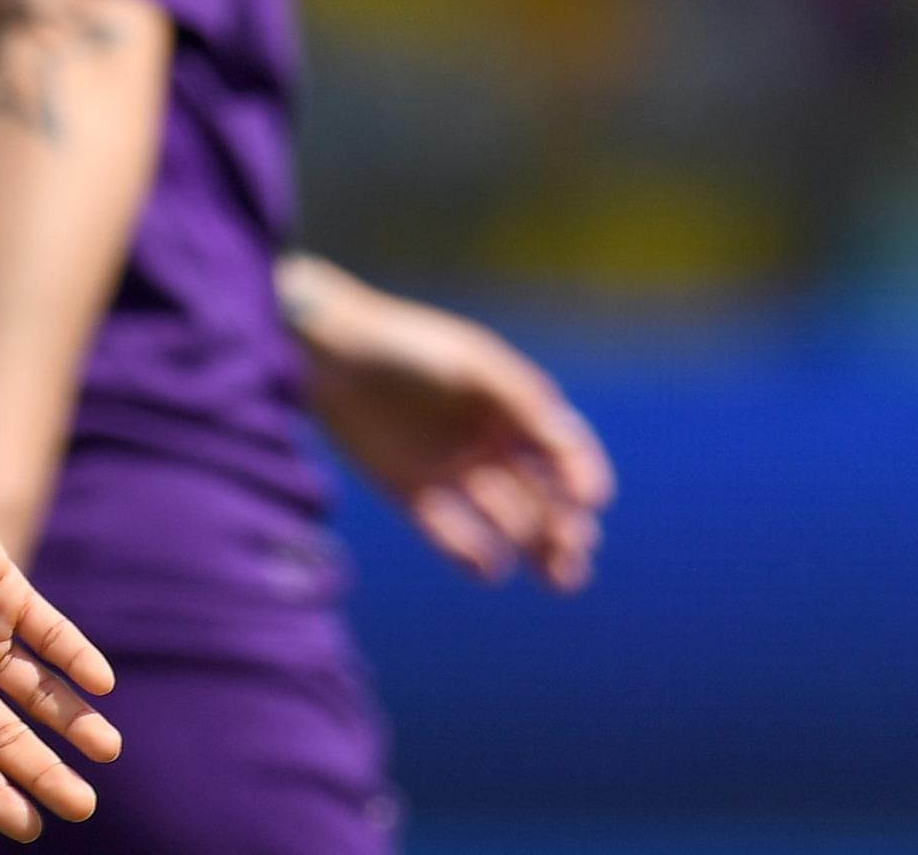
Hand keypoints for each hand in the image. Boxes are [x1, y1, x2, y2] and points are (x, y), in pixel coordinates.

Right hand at [0, 441, 118, 840]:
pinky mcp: (7, 592)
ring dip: (71, 719)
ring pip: (35, 691)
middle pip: (4, 734)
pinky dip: (75, 656)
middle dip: (42, 770)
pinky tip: (102, 682)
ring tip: (108, 749)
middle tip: (83, 806)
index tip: (29, 826)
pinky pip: (49, 634)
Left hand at [286, 259, 613, 590]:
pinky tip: (485, 565)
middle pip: (547, 497)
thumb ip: (524, 400)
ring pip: (510, 523)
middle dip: (567, 529)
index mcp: (515, 407)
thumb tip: (571, 442)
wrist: (326, 353)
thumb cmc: (406, 345)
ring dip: (532, 548)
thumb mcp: (471, 363)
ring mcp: (456, 471)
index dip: (584, 476)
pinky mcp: (415, 494)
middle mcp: (492, 443)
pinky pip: (455, 536)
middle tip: (572, 556)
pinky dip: (472, 554)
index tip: (590, 501)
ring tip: (548, 571)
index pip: (567, 451)